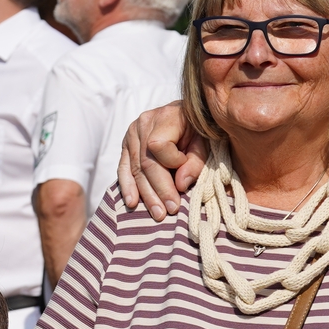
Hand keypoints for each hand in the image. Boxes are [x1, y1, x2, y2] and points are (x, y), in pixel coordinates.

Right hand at [115, 103, 204, 220]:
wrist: (186, 115)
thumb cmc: (199, 130)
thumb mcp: (204, 142)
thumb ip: (195, 162)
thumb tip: (180, 185)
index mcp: (165, 116)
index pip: (158, 146)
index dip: (172, 163)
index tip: (185, 171)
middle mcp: (143, 123)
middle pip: (146, 163)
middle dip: (159, 189)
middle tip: (171, 210)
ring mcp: (131, 134)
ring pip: (135, 169)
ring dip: (146, 194)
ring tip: (158, 213)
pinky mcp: (126, 145)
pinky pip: (123, 168)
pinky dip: (127, 187)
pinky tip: (132, 203)